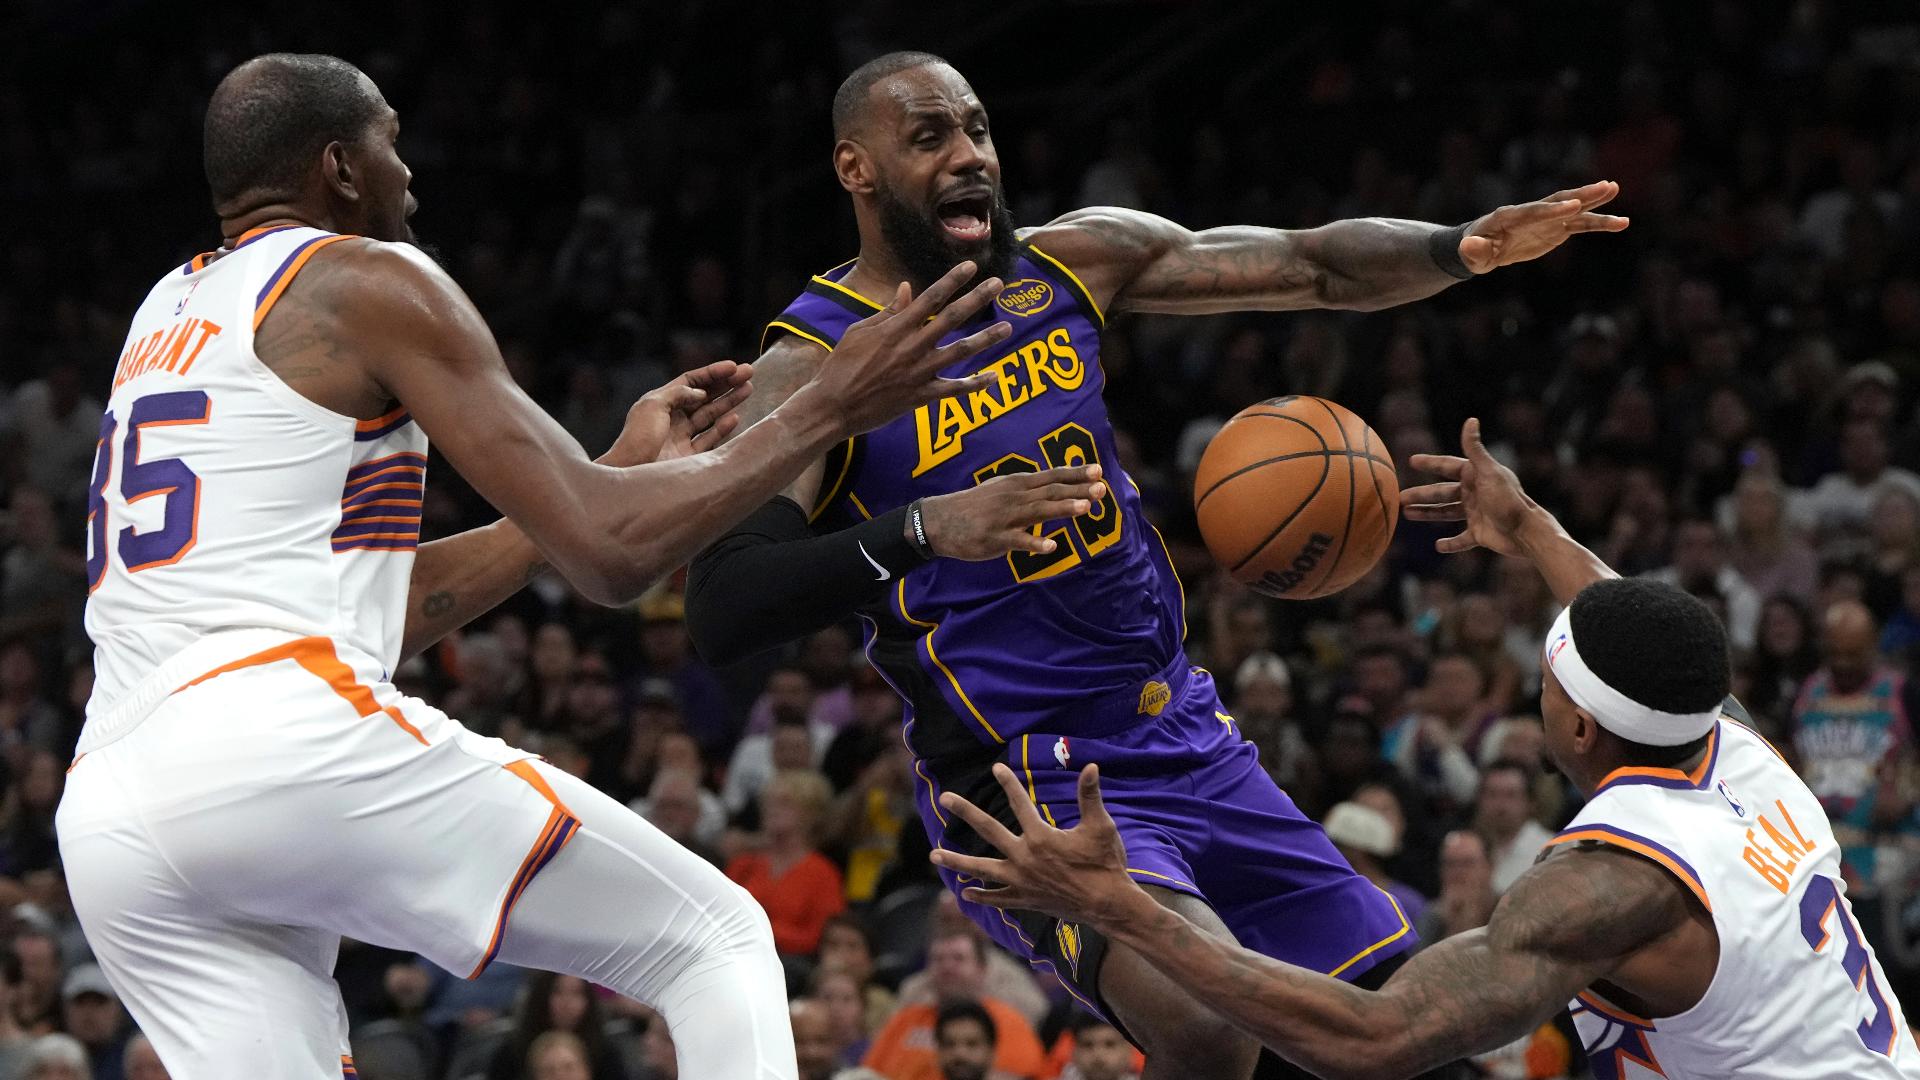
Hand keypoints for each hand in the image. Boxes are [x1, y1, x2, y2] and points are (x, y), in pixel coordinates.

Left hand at [599, 360, 754, 466]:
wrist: (631, 473)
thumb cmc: (637, 438)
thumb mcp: (653, 406)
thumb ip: (678, 394)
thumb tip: (700, 392)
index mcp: (661, 402)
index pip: (690, 382)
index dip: (712, 373)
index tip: (733, 367)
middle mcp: (672, 418)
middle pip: (704, 396)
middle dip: (726, 384)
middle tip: (748, 373)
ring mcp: (682, 438)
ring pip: (710, 415)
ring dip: (729, 402)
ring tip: (748, 390)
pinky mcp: (689, 458)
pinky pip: (710, 439)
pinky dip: (723, 428)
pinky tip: (735, 417)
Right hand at [812, 262, 1013, 434]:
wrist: (832, 406)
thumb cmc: (841, 366)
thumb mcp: (859, 332)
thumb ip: (888, 312)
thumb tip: (907, 288)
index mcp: (895, 328)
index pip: (930, 298)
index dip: (952, 280)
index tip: (971, 266)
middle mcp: (911, 347)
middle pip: (951, 318)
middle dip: (976, 299)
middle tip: (998, 284)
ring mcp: (918, 373)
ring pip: (959, 352)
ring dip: (985, 339)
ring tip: (1008, 327)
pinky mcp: (920, 397)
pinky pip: (953, 389)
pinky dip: (975, 384)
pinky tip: (993, 376)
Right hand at [919, 465, 1107, 559]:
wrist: (938, 521)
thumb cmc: (974, 507)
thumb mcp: (1001, 489)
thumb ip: (1027, 490)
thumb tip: (1054, 488)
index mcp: (1017, 484)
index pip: (1052, 476)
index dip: (1075, 473)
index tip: (1098, 471)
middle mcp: (1014, 496)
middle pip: (1050, 491)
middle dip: (1077, 489)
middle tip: (1102, 489)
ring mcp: (1004, 517)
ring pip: (1038, 511)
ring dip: (1062, 508)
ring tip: (1085, 507)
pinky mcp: (995, 538)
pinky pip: (1017, 541)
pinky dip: (1034, 543)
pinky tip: (1051, 547)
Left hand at [930, 763, 1143, 927]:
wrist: (1108, 905)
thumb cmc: (1105, 863)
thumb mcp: (1100, 826)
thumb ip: (1090, 795)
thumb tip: (1091, 766)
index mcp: (1041, 837)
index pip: (1019, 803)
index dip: (1008, 783)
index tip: (996, 767)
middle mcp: (1024, 858)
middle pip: (988, 830)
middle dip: (965, 812)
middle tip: (945, 798)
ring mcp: (1021, 881)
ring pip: (981, 869)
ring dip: (957, 861)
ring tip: (934, 855)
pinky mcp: (1025, 899)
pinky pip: (997, 898)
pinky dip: (981, 896)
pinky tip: (964, 893)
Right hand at [1402, 418, 1537, 556]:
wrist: (1525, 531)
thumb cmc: (1508, 500)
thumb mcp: (1489, 472)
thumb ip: (1475, 448)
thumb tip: (1471, 420)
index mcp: (1476, 476)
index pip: (1448, 466)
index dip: (1430, 463)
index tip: (1412, 460)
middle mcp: (1475, 493)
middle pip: (1442, 493)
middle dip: (1422, 494)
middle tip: (1400, 498)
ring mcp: (1476, 514)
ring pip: (1446, 513)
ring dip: (1428, 513)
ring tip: (1408, 514)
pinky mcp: (1480, 534)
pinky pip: (1461, 539)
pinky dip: (1451, 543)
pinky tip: (1438, 545)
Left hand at [1457, 181, 1628, 273]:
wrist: (1482, 247)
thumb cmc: (1474, 250)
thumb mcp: (1471, 254)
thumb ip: (1474, 250)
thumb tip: (1470, 246)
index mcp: (1509, 216)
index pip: (1533, 212)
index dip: (1552, 210)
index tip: (1573, 206)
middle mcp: (1531, 212)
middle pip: (1558, 201)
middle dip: (1580, 195)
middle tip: (1604, 186)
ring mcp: (1547, 219)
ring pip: (1574, 209)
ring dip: (1594, 201)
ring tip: (1615, 189)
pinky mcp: (1557, 228)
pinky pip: (1581, 225)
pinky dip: (1600, 223)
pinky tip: (1622, 223)